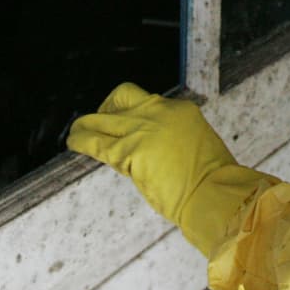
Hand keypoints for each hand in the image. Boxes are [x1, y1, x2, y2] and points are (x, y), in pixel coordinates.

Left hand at [68, 83, 270, 254]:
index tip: (123, 125)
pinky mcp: (128, 150)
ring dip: (84, 126)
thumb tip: (151, 151)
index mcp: (180, 110)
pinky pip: (95, 142)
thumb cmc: (212, 181)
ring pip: (102, 118)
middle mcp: (160, 112)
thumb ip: (174, 140)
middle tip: (97, 122)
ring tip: (75, 134)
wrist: (214, 193)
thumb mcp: (197, 146)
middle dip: (107, 108)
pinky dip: (81, 141)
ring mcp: (143, 128)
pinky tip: (74, 143)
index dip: (131, 114)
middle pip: (122, 96)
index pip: (146, 102)